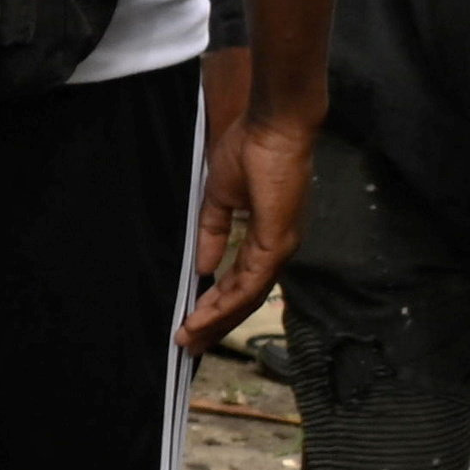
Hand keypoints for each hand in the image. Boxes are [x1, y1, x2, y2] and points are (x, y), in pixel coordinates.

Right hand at [178, 106, 312, 348]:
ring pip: (247, 298)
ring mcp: (281, 247)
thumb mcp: (221, 197)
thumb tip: (203, 266)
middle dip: (215, 323)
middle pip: (245, 299)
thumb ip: (213, 232)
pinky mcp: (277, 242)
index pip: (241, 281)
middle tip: (188, 344)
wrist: (273, 126)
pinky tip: (203, 316)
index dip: (216, 303)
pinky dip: (225, 304)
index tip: (191, 320)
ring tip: (188, 337)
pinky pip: (250, 284)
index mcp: (268, 237)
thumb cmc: (250, 149)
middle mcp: (279, 248)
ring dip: (216, 320)